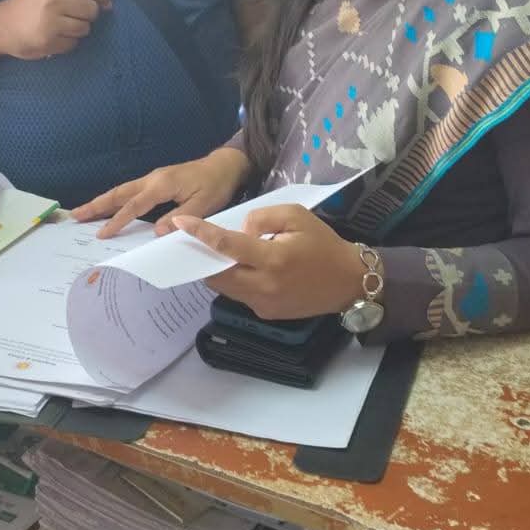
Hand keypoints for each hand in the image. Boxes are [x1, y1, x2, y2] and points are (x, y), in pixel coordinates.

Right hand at [0, 0, 114, 59]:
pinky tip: (55, 36)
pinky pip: (74, 43)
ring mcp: (51, 22)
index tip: (103, 3)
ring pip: (85, 28)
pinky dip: (69, 42)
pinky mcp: (49, 41)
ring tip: (63, 26)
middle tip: (76, 15)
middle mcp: (53, 0)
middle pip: (91, 9)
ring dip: (79, 29)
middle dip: (89, 14)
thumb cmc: (29, 4)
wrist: (1, 26)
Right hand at [74, 148, 252, 238]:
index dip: (117, 220)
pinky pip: (130, 191)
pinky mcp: (156, 181)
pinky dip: (115, 199)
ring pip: (122, 190)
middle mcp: (152, 179)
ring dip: (102, 201)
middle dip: (96, 204)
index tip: (102, 233)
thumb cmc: (215, 185)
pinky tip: (108, 207)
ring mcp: (153, 178)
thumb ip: (180, 218)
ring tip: (83, 211)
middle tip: (76, 215)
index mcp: (162, 185)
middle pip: (119, 193)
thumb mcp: (203, 204)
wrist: (224, 166)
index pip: (134, 205)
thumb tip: (156, 231)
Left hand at [174, 206, 365, 320]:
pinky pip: (240, 295)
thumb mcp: (296, 215)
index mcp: (273, 259)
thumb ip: (262, 218)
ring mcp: (264, 304)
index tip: (181, 224)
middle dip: (202, 258)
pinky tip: (242, 268)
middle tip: (194, 242)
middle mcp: (265, 285)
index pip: (227, 246)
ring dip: (216, 271)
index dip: (201, 234)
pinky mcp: (266, 313)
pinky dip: (234, 280)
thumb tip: (239, 231)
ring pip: (224, 288)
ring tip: (217, 254)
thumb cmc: (323, 244)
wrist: (348, 281)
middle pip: (217, 274)